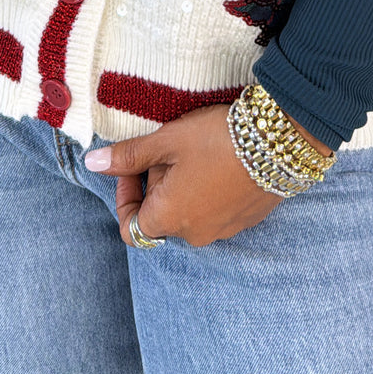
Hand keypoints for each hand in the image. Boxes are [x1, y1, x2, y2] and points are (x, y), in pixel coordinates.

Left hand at [83, 102, 327, 248]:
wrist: (281, 140)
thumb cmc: (217, 138)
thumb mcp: (167, 140)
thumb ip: (128, 156)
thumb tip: (92, 163)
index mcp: (169, 219)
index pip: (130, 228)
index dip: (125, 195)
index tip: (135, 165)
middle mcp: (194, 235)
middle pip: (161, 216)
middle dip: (158, 182)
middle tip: (171, 147)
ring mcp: (223, 230)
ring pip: (188, 212)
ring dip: (184, 186)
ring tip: (198, 150)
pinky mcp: (246, 220)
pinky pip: (215, 211)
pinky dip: (209, 190)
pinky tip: (221, 160)